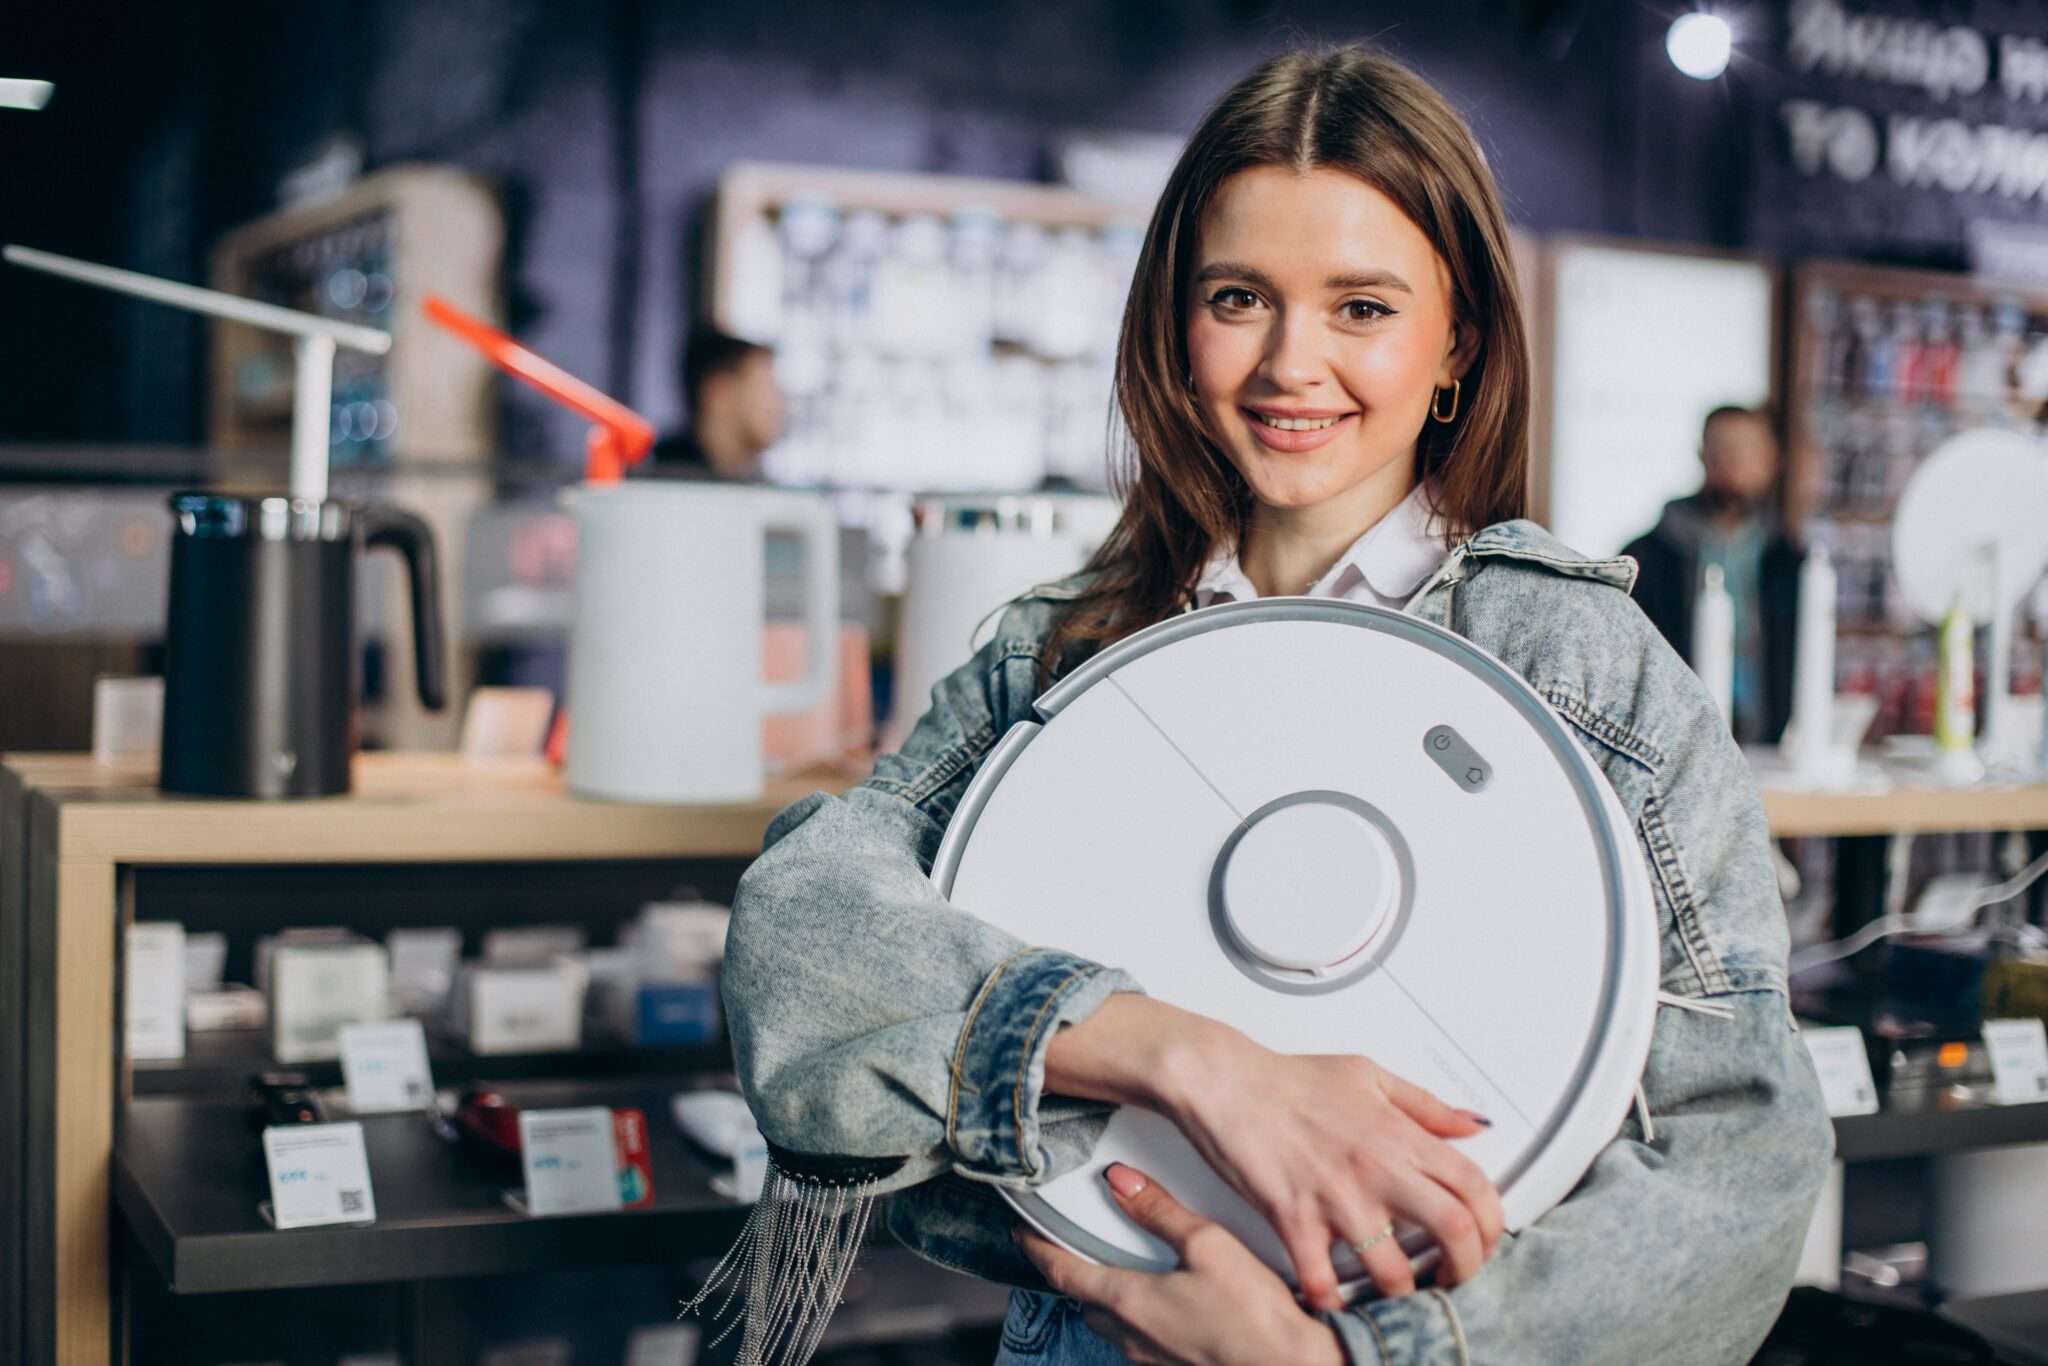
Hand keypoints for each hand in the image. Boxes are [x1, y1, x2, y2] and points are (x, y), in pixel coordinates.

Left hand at [1017, 1163, 1343, 1365]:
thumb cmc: (1255, 1314)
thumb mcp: (1207, 1244)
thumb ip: (1160, 1211)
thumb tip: (1119, 1181)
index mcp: (1128, 1302)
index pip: (1063, 1274)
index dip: (1039, 1252)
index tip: (1023, 1236)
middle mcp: (1132, 1337)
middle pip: (1085, 1304)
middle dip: (1076, 1278)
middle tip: (1077, 1251)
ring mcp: (1154, 1362)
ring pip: (1114, 1328)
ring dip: (1110, 1303)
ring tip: (1125, 1275)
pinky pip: (1144, 1345)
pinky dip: (1142, 1322)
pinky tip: (1169, 1308)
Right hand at [1164, 1028, 1504, 1307]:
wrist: (1225, 1082)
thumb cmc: (1290, 1081)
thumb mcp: (1369, 1075)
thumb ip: (1425, 1105)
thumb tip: (1472, 1125)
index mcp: (1399, 1135)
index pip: (1474, 1186)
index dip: (1493, 1224)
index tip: (1484, 1240)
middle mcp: (1376, 1170)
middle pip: (1453, 1231)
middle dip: (1466, 1268)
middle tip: (1454, 1278)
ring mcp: (1336, 1199)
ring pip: (1394, 1271)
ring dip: (1402, 1293)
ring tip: (1398, 1291)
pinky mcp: (1294, 1220)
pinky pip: (1322, 1280)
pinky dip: (1332, 1300)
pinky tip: (1336, 1298)